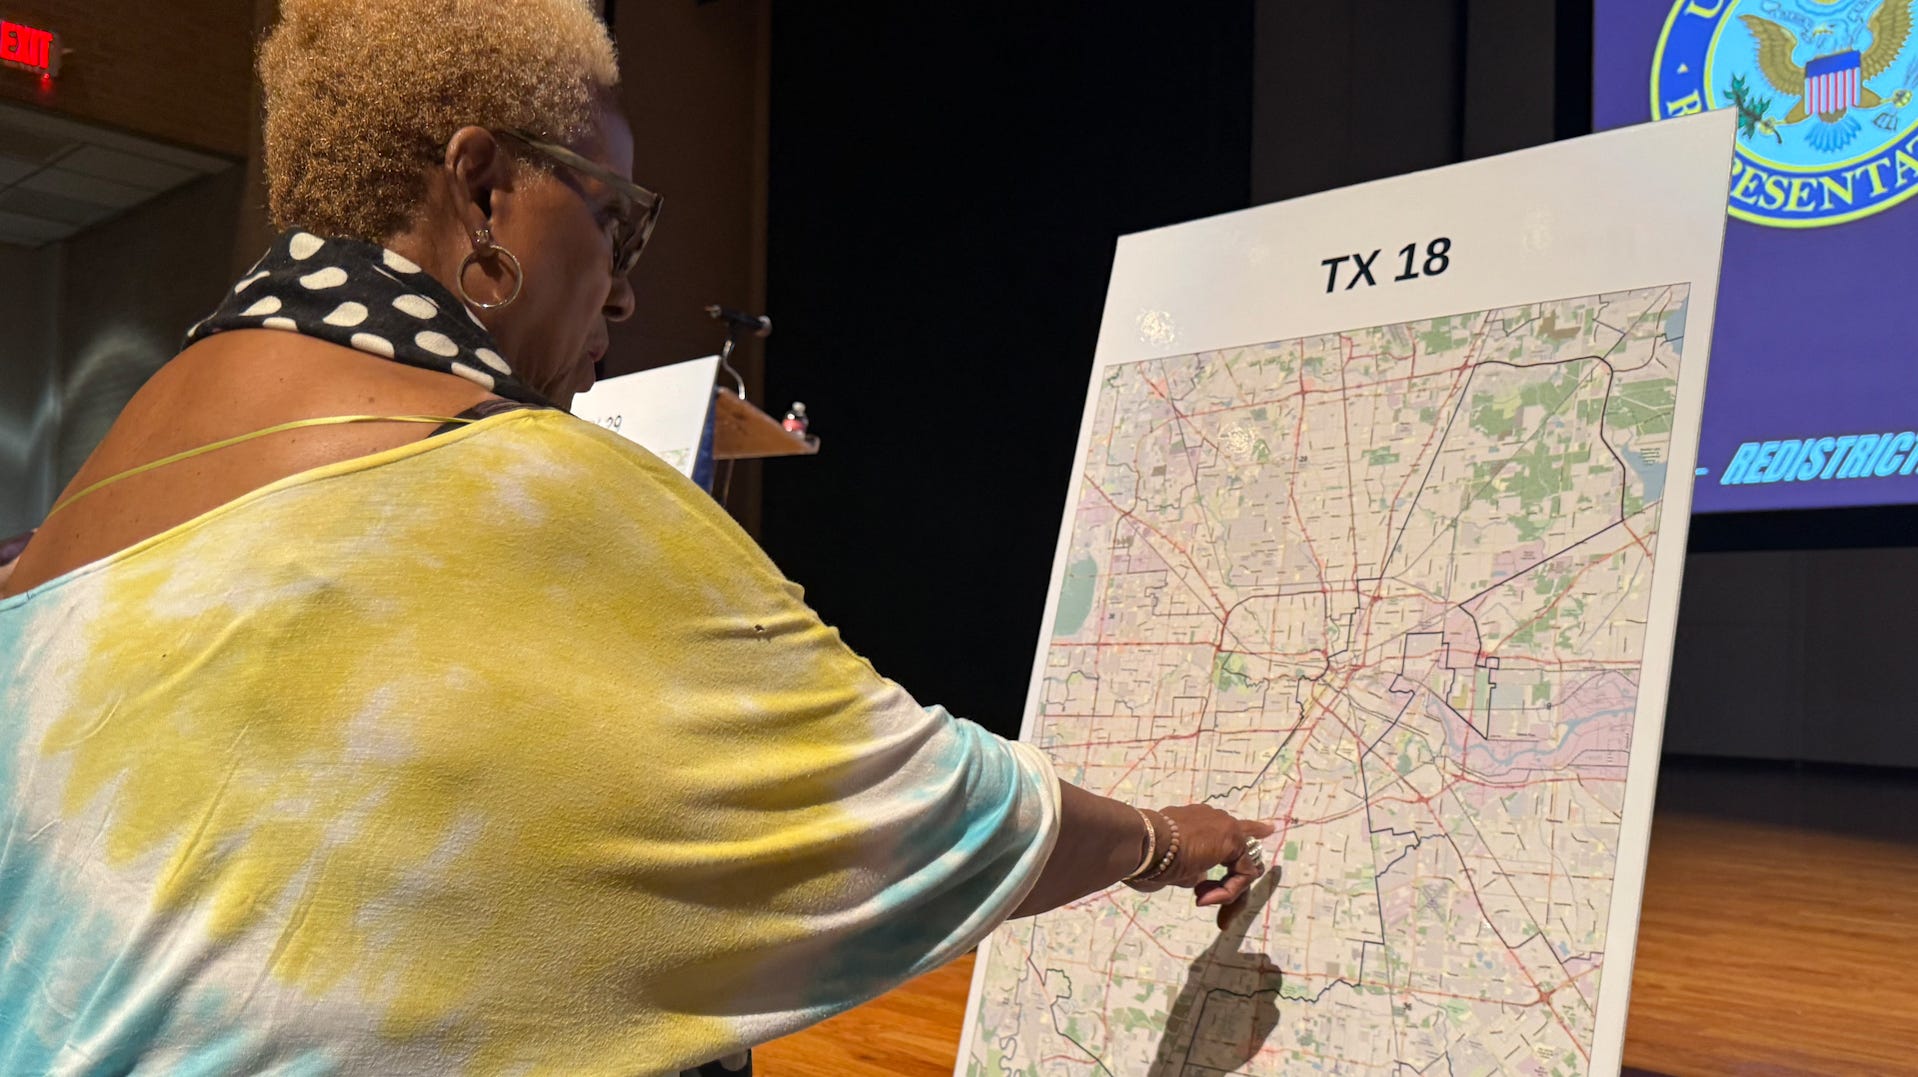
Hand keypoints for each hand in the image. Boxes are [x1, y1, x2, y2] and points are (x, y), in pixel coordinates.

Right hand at [1127, 803, 1275, 927]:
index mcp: (1199, 821)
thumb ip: (1192, 870)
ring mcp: (1226, 827)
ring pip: (1243, 867)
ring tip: (1202, 902)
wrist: (1143, 843)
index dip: (1251, 830)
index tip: (1268, 829)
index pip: (1229, 828)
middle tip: (1224, 919)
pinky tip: (1204, 898)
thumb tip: (1200, 880)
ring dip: (1227, 892)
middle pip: (1242, 852)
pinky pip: (1243, 875)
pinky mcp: (1233, 840)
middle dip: (1234, 885)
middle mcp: (1216, 819)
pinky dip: (1227, 892)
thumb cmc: (1147, 856)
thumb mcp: (1172, 866)